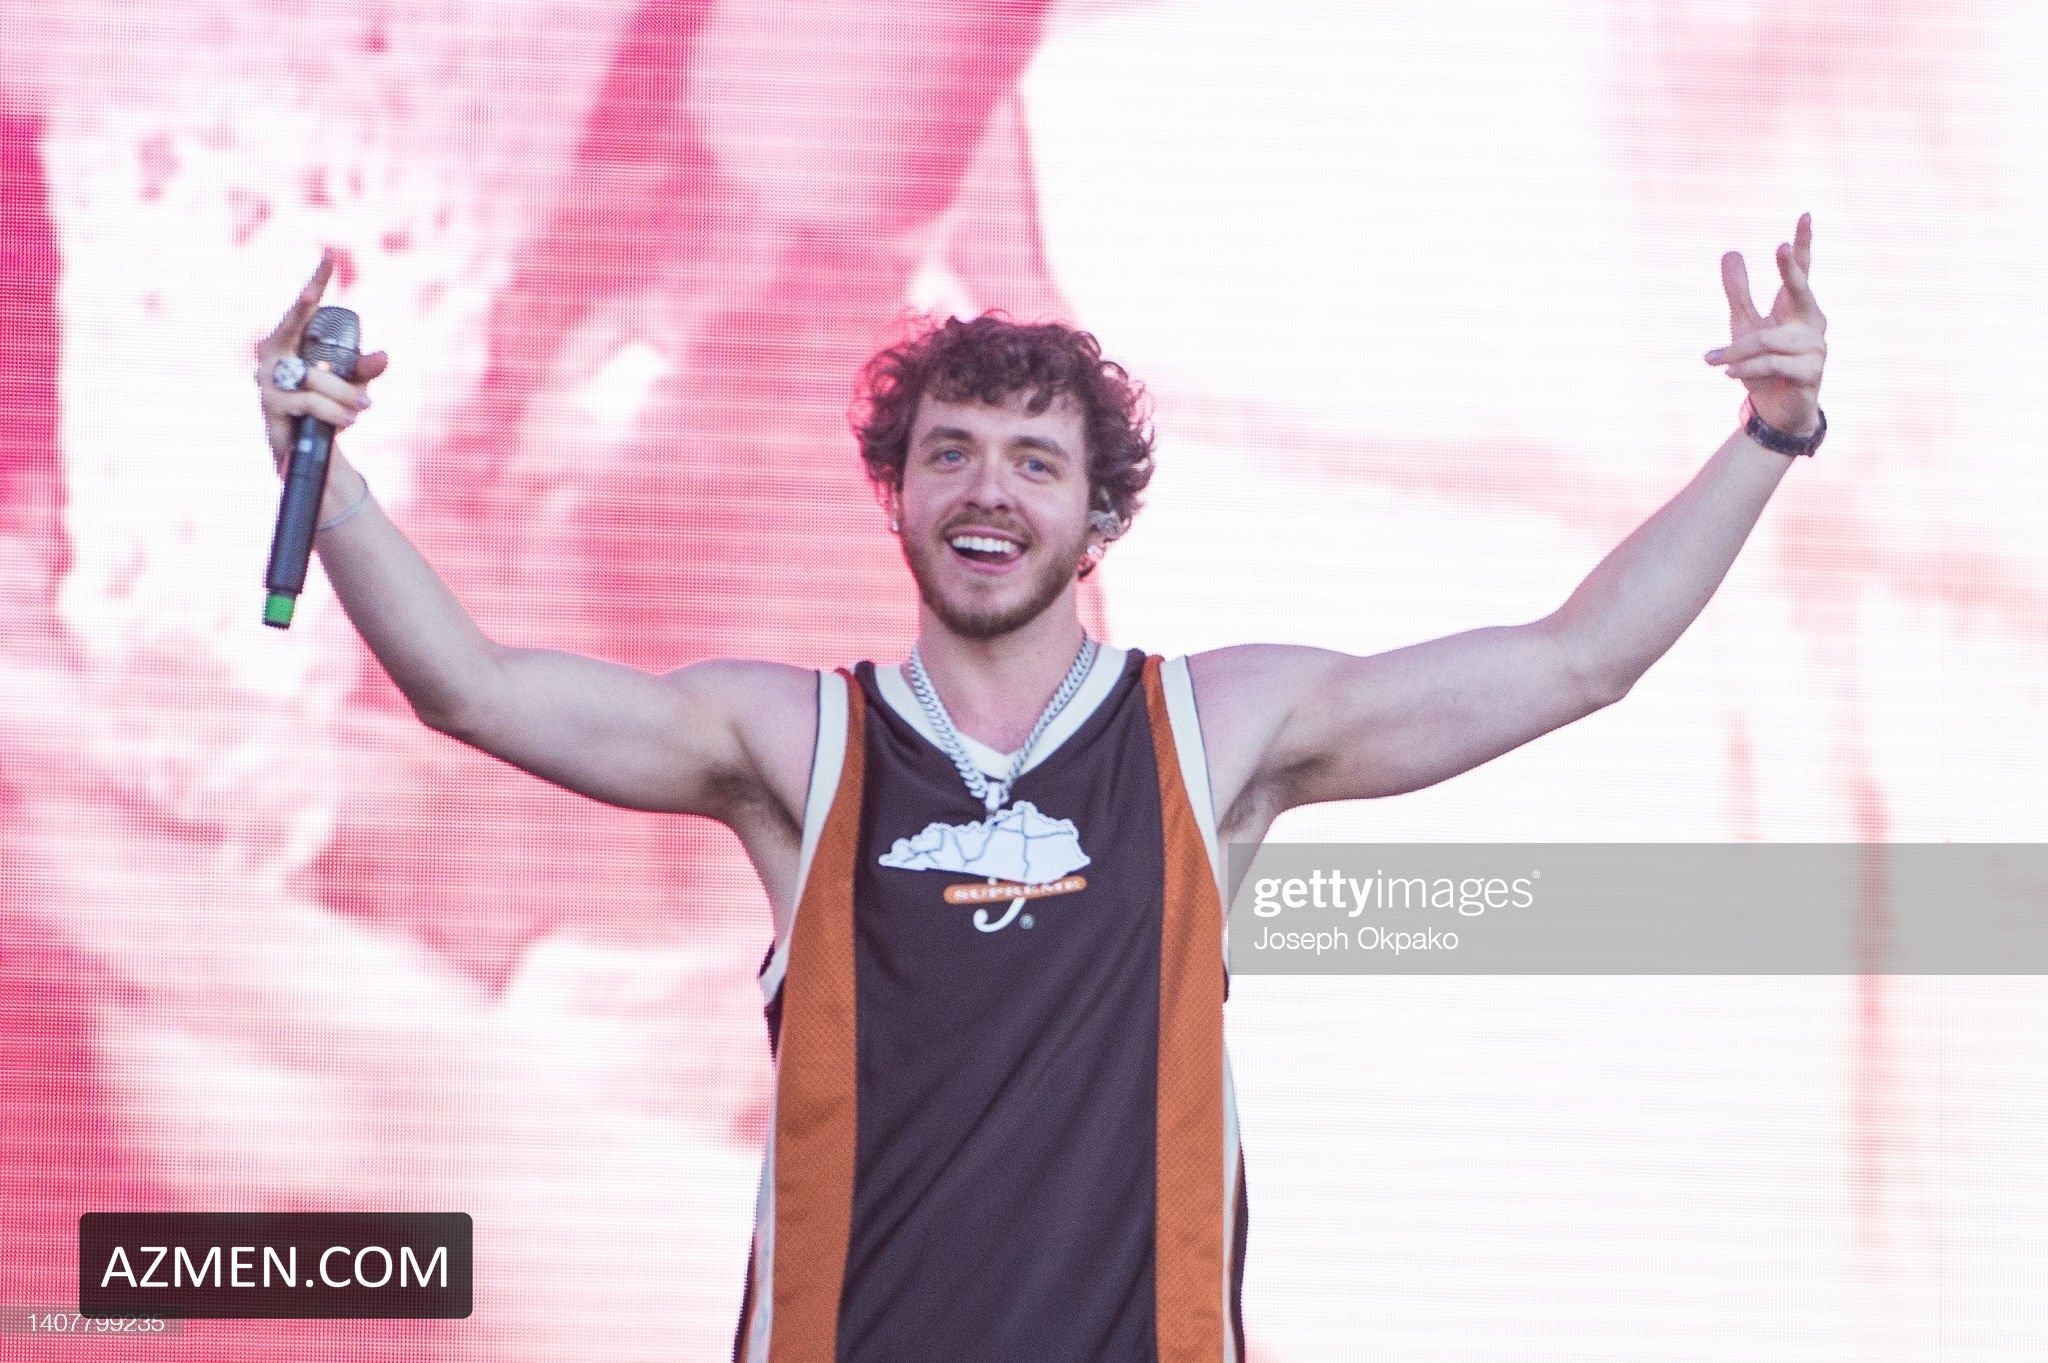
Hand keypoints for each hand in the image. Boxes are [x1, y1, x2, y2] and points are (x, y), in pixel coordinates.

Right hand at [253, 249, 389, 475]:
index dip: (316, 281)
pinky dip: (335, 411)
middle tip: (327, 322)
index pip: (303, 307)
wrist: (303, 451)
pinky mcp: (270, 406)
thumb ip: (364, 368)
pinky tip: (349, 419)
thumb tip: (383, 355)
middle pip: (294, 327)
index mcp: (290, 343)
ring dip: (343, 394)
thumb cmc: (324, 407)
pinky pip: (309, 403)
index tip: (329, 255)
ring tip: (363, 406)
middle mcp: (272, 355)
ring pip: (313, 377)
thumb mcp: (351, 385)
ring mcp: (267, 380)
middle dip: (309, 315)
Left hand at [1704, 213, 1825, 434]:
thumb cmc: (1761, 365)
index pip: (1801, 271)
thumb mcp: (1744, 325)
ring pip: (1767, 339)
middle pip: (1800, 291)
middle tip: (1781, 247)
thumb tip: (1732, 251)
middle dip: (1790, 270)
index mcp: (1797, 308)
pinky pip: (1771, 363)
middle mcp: (1811, 323)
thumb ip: (1739, 291)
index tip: (1805, 215)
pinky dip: (1747, 368)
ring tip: (1712, 360)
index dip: (1803, 244)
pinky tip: (1730, 375)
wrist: (1775, 411)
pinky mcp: (1811, 372)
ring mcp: (1816, 347)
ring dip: (1737, 352)